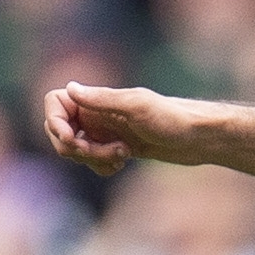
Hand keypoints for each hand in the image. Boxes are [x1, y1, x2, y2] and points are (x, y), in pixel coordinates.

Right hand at [44, 81, 199, 175]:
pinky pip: (94, 161)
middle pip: (62, 132)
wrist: (200, 139)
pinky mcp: (117, 147)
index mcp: (99, 98)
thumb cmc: (173, 119)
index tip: (73, 139)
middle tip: (110, 153)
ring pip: (77, 150)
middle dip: (78, 148)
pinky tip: (122, 164)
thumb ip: (103, 99)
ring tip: (123, 156)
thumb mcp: (137, 107)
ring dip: (94, 158)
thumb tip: (70, 88)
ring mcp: (106, 131)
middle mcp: (98, 112)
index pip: (55, 102)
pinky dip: (102, 166)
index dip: (54, 122)